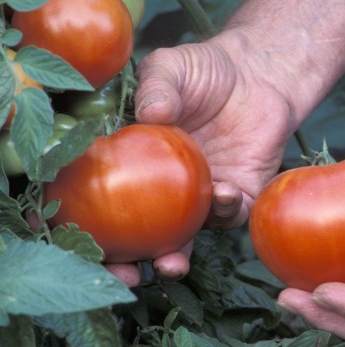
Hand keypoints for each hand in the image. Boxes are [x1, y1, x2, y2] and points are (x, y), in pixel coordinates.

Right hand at [109, 32, 296, 284]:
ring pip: (190, 237)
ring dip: (181, 251)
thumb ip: (157, 87)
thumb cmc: (205, 71)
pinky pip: (234, 215)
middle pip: (146, 236)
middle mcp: (169, 189)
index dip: (95, 231)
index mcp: (139, 164)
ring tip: (175, 255)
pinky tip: (225, 194)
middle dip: (135, 264)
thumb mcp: (171, 69)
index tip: (86, 249)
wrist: (256, 74)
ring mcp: (204, 196)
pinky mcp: (243, 193)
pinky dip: (228, 211)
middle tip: (129, 276)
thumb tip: (150, 113)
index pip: (110, 203)